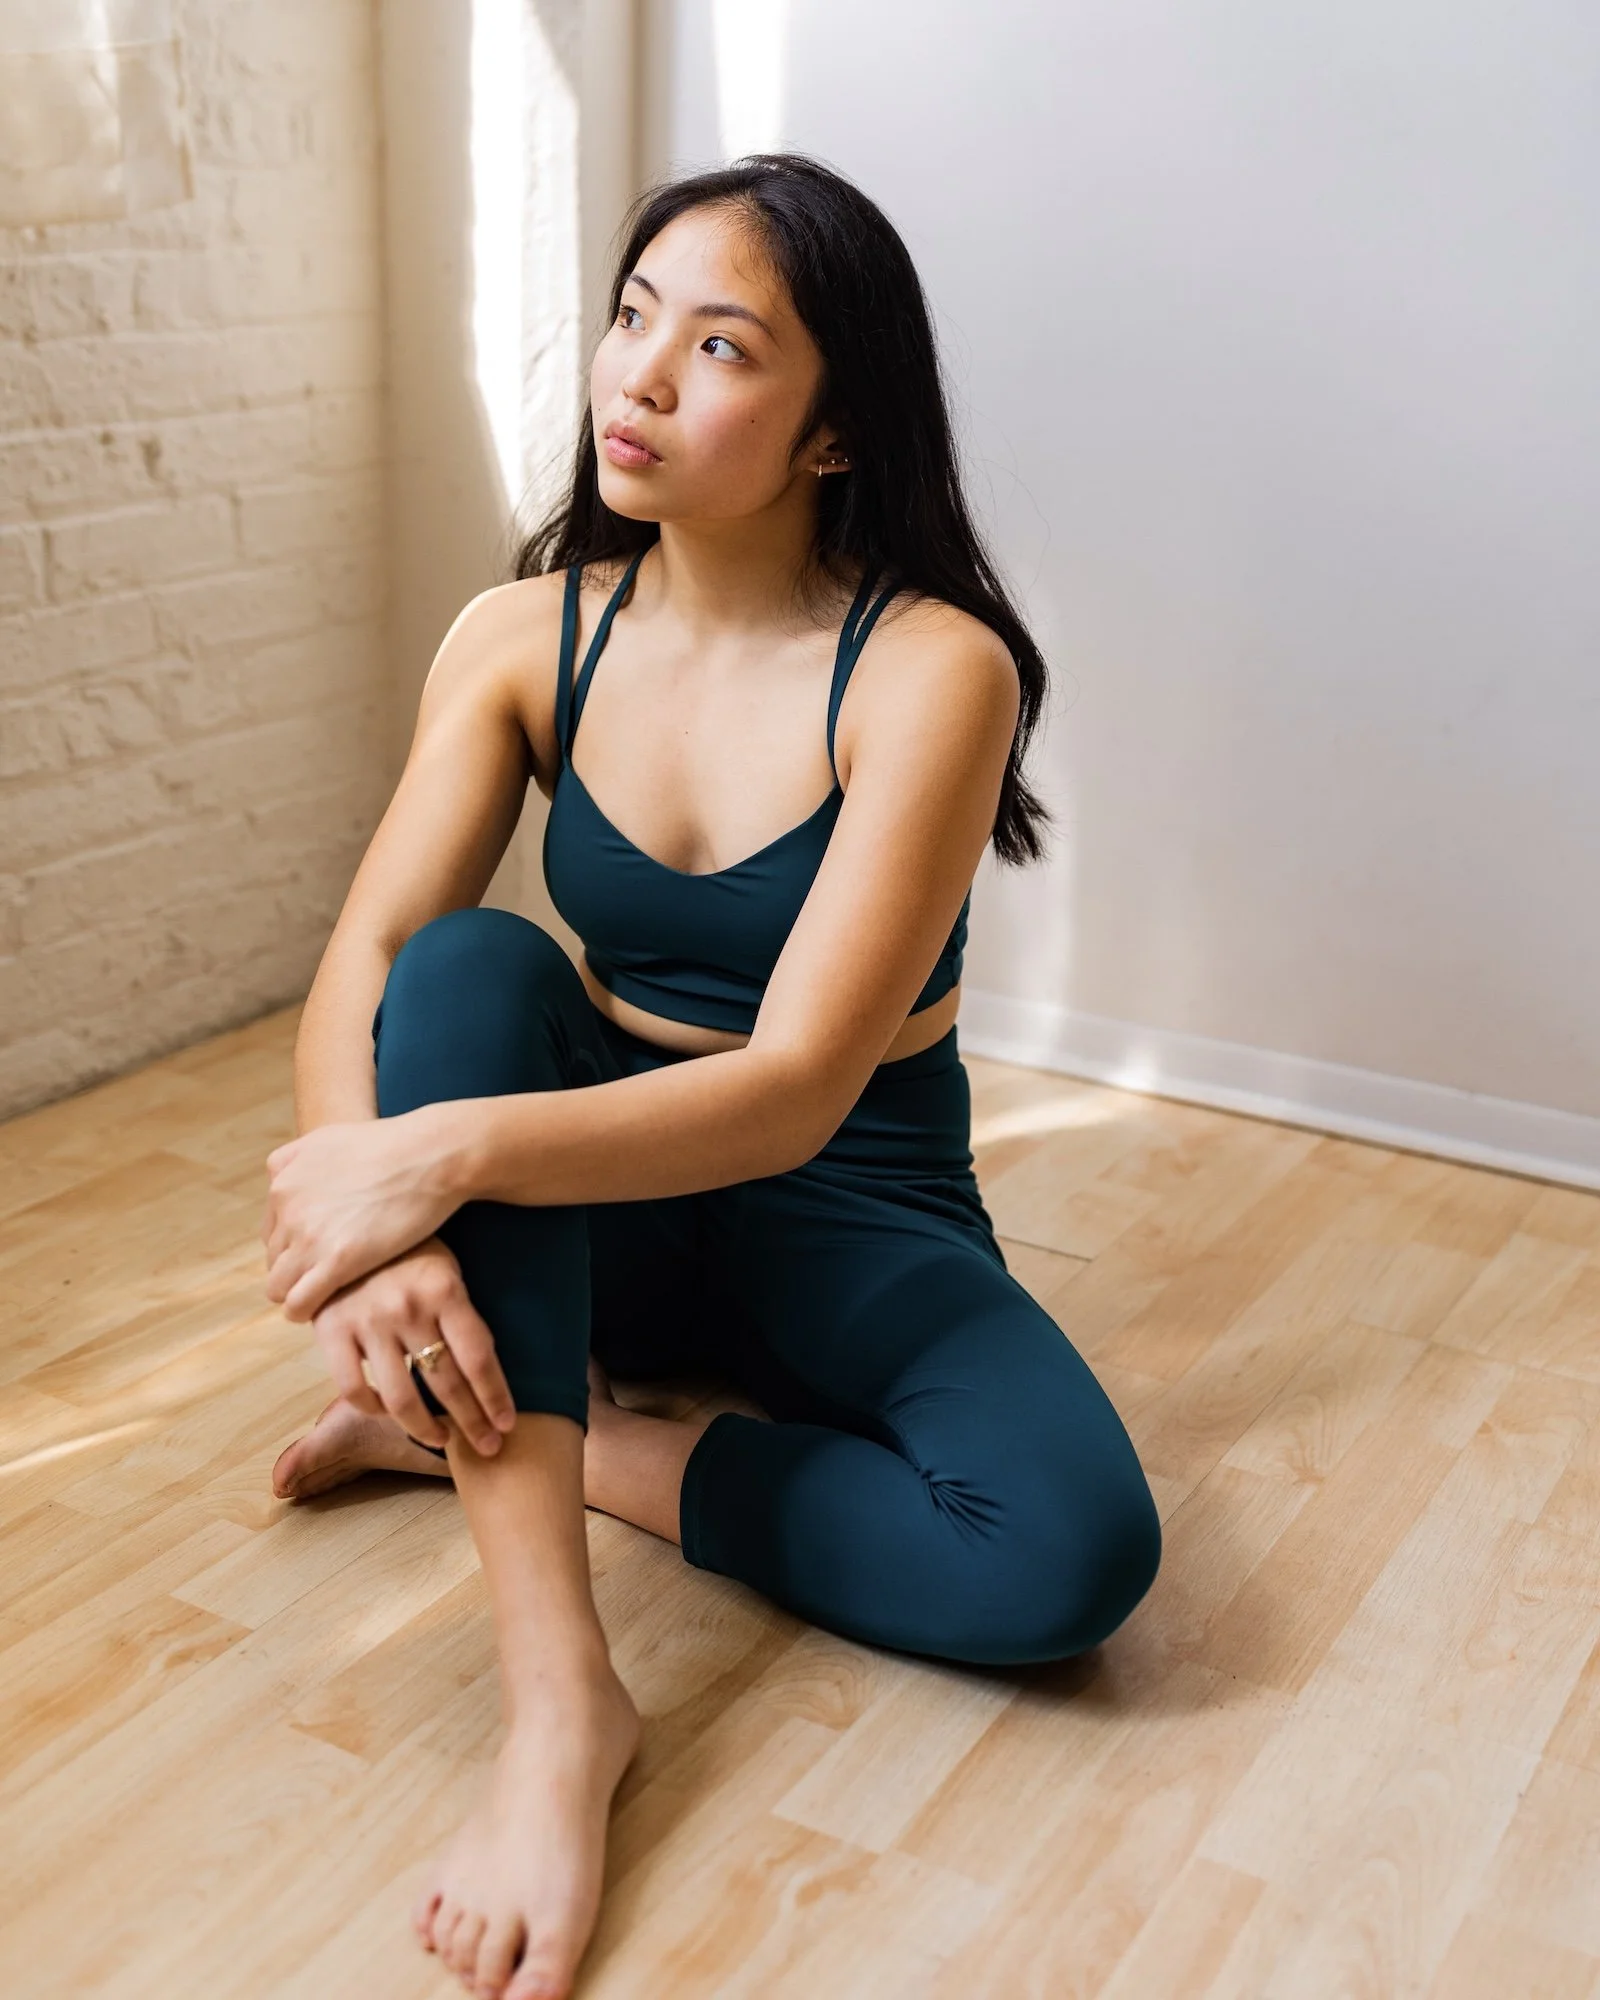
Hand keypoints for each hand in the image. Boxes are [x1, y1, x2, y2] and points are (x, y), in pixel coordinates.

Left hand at [262, 1105, 468, 1319]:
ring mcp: (310, 1237)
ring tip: (328, 1293)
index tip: (321, 1252)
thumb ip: (294, 1158)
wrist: (430, 1154)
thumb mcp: (327, 1137)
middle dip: (298, 1269)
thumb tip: (282, 1180)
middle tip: (330, 1272)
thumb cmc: (391, 1144)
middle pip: (275, 1259)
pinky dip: (304, 1311)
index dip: (296, 1246)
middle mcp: (288, 1209)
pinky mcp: (337, 1262)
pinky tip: (322, 1309)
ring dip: (300, 1291)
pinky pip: (299, 1303)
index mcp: (283, 1183)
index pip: (272, 1233)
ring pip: (279, 1285)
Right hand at [310, 1236, 515, 1455]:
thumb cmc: (410, 1248)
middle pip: (447, 1383)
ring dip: (427, 1428)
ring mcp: (368, 1320)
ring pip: (401, 1397)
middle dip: (473, 1423)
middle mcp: (408, 1307)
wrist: (350, 1218)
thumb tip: (488, 1370)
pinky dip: (374, 1409)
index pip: (478, 1357)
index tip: (507, 1425)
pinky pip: (354, 1388)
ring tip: (444, 1439)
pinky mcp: (331, 1329)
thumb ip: (462, 1312)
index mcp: (445, 1288)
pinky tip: (390, 1412)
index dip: (495, 1398)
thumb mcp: (446, 1265)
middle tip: (489, 1448)